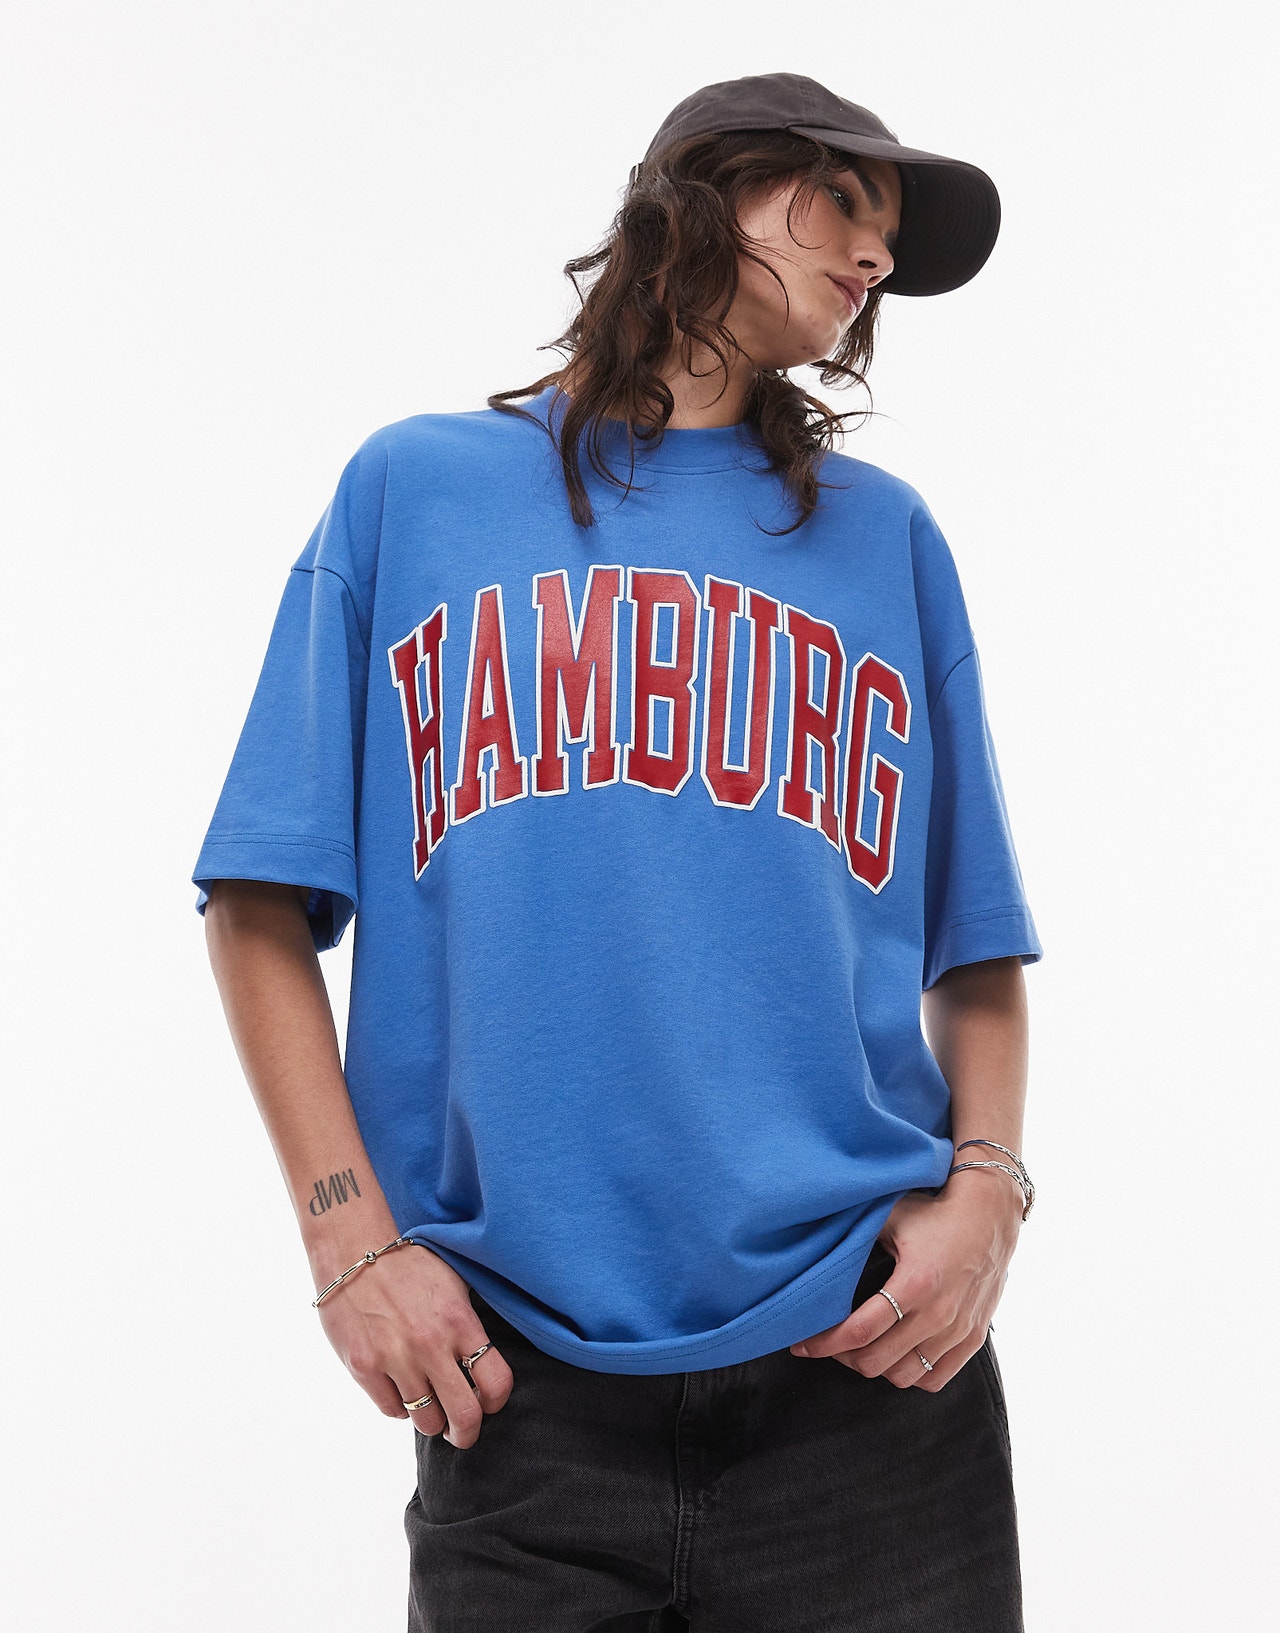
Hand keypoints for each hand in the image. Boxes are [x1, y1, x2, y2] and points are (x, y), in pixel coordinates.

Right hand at [314, 1239, 513, 1445]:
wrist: (353, 1251)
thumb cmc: (408, 1266)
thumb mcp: (452, 1284)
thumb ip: (469, 1324)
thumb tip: (485, 1363)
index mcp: (460, 1321)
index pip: (496, 1381)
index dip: (497, 1401)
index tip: (488, 1403)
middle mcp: (430, 1344)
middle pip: (465, 1415)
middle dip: (467, 1433)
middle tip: (462, 1432)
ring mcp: (395, 1358)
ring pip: (426, 1421)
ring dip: (431, 1419)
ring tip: (429, 1406)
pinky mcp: (363, 1367)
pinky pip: (391, 1410)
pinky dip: (399, 1407)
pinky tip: (400, 1388)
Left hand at [788, 1177, 1021, 1390]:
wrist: (990, 1213)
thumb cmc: (934, 1212)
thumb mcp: (891, 1218)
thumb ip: (856, 1242)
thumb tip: (813, 1258)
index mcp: (915, 1283)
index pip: (859, 1330)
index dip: (824, 1343)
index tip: (801, 1344)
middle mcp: (939, 1313)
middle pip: (875, 1361)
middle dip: (842, 1356)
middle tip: (828, 1342)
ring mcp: (959, 1330)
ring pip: (903, 1375)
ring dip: (875, 1366)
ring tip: (859, 1347)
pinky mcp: (973, 1338)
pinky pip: (934, 1379)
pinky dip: (909, 1373)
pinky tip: (894, 1354)